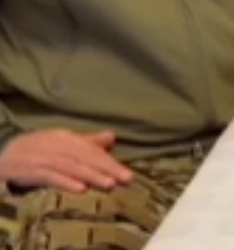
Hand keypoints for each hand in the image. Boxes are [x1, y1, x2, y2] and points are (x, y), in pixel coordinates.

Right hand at [0, 129, 133, 192]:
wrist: (3, 155)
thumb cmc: (38, 150)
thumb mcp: (62, 143)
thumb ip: (87, 142)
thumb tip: (112, 137)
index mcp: (66, 137)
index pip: (92, 150)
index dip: (111, 162)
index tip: (128, 175)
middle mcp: (56, 145)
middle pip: (85, 157)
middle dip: (106, 169)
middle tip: (126, 180)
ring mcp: (43, 157)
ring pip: (71, 167)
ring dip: (91, 176)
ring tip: (109, 185)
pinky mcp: (30, 170)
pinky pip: (50, 176)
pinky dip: (65, 182)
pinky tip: (80, 189)